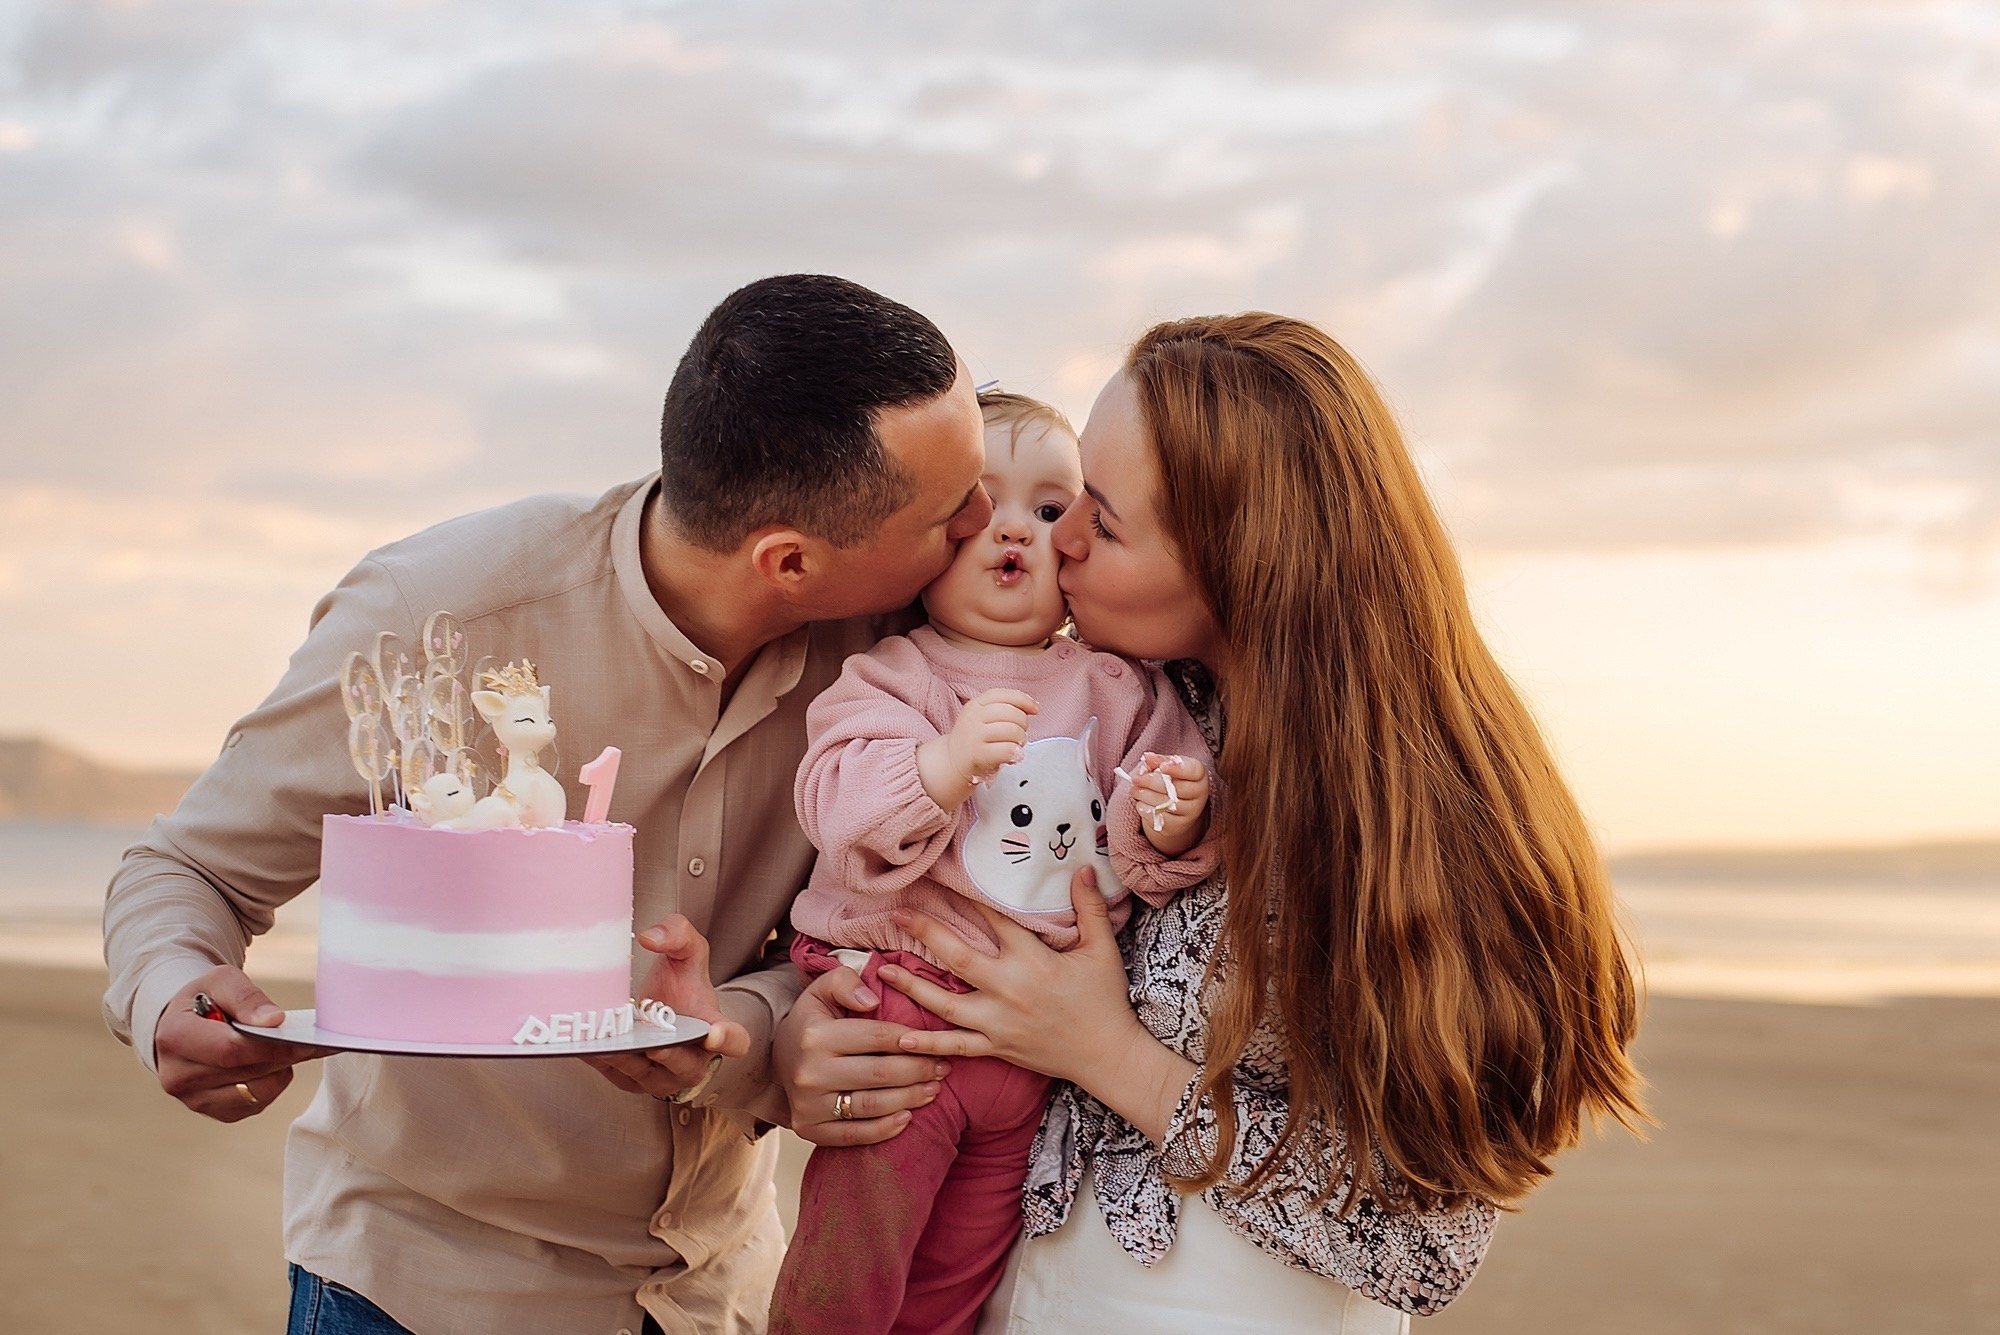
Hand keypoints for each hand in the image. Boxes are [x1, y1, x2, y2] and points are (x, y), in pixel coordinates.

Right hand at [154, 967, 326, 1121]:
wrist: (184, 1025)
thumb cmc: (204, 1000)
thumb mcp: (220, 981)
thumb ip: (245, 996)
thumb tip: (273, 1020)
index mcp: (174, 1038)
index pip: (229, 1050)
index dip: (270, 1045)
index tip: (303, 1037)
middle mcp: (178, 1076)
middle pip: (246, 1071)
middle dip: (284, 1055)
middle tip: (313, 1041)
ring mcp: (195, 1099)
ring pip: (256, 1092)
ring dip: (280, 1069)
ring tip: (287, 1048)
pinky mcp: (215, 1112)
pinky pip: (257, 1103)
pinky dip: (273, 1082)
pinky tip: (274, 1063)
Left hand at [580, 916, 749, 1099]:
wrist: (660, 1013)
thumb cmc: (681, 989)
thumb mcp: (685, 954)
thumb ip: (678, 935)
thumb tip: (651, 937)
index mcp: (714, 1029)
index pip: (735, 1040)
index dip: (728, 1039)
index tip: (715, 1034)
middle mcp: (693, 1060)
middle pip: (686, 1065)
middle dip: (670, 1056)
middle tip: (654, 1045)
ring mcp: (663, 1076)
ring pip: (646, 1075)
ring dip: (627, 1060)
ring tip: (607, 1043)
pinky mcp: (632, 1081)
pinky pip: (617, 1075)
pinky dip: (602, 1061)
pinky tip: (588, 1044)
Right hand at [771, 966, 949, 1145]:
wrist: (774, 1058)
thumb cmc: (811, 1021)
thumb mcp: (821, 990)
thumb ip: (845, 981)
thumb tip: (871, 999)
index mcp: (814, 1035)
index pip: (875, 1037)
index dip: (909, 1039)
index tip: (932, 1041)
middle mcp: (809, 1072)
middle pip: (879, 1074)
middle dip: (918, 1070)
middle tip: (942, 1067)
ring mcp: (808, 1105)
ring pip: (872, 1106)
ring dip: (910, 1099)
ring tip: (933, 1089)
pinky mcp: (809, 1130)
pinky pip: (855, 1135)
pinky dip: (885, 1129)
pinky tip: (907, 1117)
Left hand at [880, 870, 1198, 1142]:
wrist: (1107, 1055)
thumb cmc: (1105, 999)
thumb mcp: (1102, 949)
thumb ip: (1090, 908)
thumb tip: (1084, 868)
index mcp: (1033, 961)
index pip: (995, 921)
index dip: (969, 899)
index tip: (944, 881)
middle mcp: (1009, 989)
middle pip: (958, 956)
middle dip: (926, 933)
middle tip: (898, 915)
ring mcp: (998, 1021)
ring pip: (945, 1003)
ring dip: (911, 986)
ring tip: (881, 970)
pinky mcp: (996, 1046)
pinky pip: (955, 1046)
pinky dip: (927, 1043)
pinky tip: (899, 1038)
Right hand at [918, 689, 1038, 807]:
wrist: (953, 761)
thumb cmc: (976, 738)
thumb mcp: (984, 717)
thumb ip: (1006, 709)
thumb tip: (1034, 707)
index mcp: (976, 704)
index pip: (1004, 695)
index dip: (1024, 700)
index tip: (1035, 710)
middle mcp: (973, 717)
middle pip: (1012, 713)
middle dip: (1024, 724)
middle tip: (1020, 735)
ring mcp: (974, 735)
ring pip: (1012, 730)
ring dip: (1021, 739)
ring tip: (1016, 746)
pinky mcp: (977, 754)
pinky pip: (1007, 750)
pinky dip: (1016, 753)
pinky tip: (1013, 756)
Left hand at [1128, 752, 1209, 854]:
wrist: (1176, 809)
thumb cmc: (1171, 782)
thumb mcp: (1167, 767)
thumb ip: (1159, 761)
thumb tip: (1148, 757)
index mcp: (1198, 775)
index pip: (1193, 770)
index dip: (1178, 768)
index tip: (1162, 766)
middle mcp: (1199, 795)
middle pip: (1176, 788)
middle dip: (1152, 782)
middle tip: (1135, 778)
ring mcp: (1191, 812)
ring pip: (1167, 804)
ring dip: (1146, 796)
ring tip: (1134, 790)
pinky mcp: (1179, 826)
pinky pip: (1161, 819)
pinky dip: (1147, 811)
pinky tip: (1140, 804)